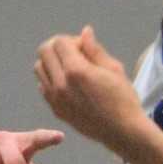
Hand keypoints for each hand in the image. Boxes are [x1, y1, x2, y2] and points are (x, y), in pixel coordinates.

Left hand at [35, 26, 144, 149]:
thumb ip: (94, 49)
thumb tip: (84, 32)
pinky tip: (68, 84)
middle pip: (44, 51)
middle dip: (58, 47)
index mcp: (76, 70)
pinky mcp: (55, 110)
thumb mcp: (113, 68)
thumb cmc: (123, 98)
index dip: (72, 39)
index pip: (58, 41)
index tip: (85, 47)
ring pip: (39, 68)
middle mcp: (60, 83)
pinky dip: (51, 79)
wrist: (122, 131)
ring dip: (51, 62)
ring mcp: (55, 98)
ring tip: (70, 68)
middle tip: (75, 54)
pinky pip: (43, 86)